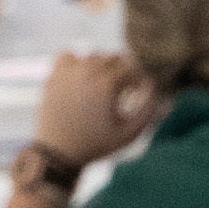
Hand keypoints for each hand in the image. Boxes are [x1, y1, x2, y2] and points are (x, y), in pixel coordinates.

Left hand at [25, 49, 159, 168]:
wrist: (58, 152)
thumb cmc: (97, 144)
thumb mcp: (130, 133)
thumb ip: (148, 109)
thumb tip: (155, 84)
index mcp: (107, 86)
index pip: (132, 65)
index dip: (138, 78)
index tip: (135, 93)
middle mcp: (87, 74)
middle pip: (114, 58)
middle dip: (123, 71)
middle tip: (121, 91)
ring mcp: (68, 73)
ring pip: (94, 55)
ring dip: (102, 66)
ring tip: (103, 88)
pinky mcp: (53, 76)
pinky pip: (68, 55)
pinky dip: (77, 62)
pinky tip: (81, 79)